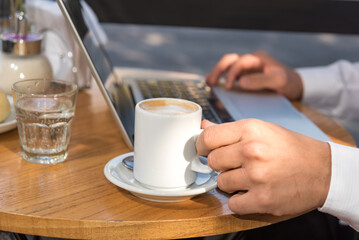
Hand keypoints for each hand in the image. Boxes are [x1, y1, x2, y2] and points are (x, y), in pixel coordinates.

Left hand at [196, 119, 330, 215]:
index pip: (208, 138)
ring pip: (221, 183)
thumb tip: (202, 127)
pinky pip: (232, 203)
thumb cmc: (290, 148)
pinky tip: (252, 192)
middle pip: (212, 161)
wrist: (322, 170)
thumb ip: (230, 130)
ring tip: (248, 178)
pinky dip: (239, 200)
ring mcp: (256, 176)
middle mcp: (251, 151)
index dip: (202, 145)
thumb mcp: (262, 129)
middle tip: (235, 165)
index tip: (205, 150)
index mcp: (250, 129)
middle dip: (220, 165)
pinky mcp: (262, 199)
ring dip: (230, 183)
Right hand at [206, 51, 302, 100]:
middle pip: (230, 60)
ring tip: (209, 82)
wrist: (296, 86)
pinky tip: (215, 84)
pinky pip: (231, 74)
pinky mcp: (246, 76)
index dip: (232, 73)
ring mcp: (248, 68)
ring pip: (228, 65)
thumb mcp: (279, 81)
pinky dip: (222, 78)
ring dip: (218, 72)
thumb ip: (261, 80)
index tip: (230, 87)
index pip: (240, 62)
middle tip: (211, 81)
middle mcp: (251, 61)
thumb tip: (241, 82)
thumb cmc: (289, 82)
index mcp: (258, 58)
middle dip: (219, 69)